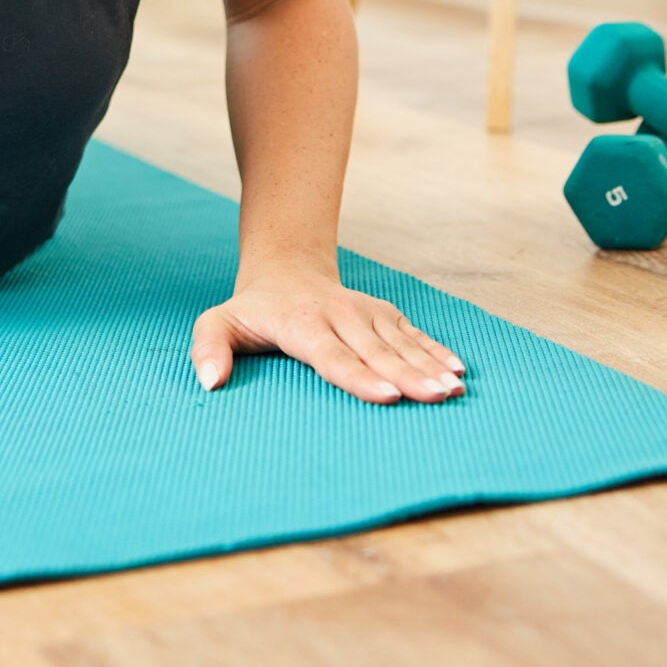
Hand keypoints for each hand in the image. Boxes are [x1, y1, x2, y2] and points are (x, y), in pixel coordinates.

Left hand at [189, 272, 465, 403]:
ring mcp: (365, 313)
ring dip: (429, 365)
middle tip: (437, 398)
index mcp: (301, 324)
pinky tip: (457, 370)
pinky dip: (435, 350)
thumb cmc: (252, 310)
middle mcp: (339, 316)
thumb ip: (208, 349)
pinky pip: (413, 333)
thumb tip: (210, 383)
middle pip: (376, 352)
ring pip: (400, 342)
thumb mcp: (218, 323)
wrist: (286, 269)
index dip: (360, 377)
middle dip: (409, 376)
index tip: (388, 395)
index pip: (333, 356)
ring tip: (454, 390)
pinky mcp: (383, 313)